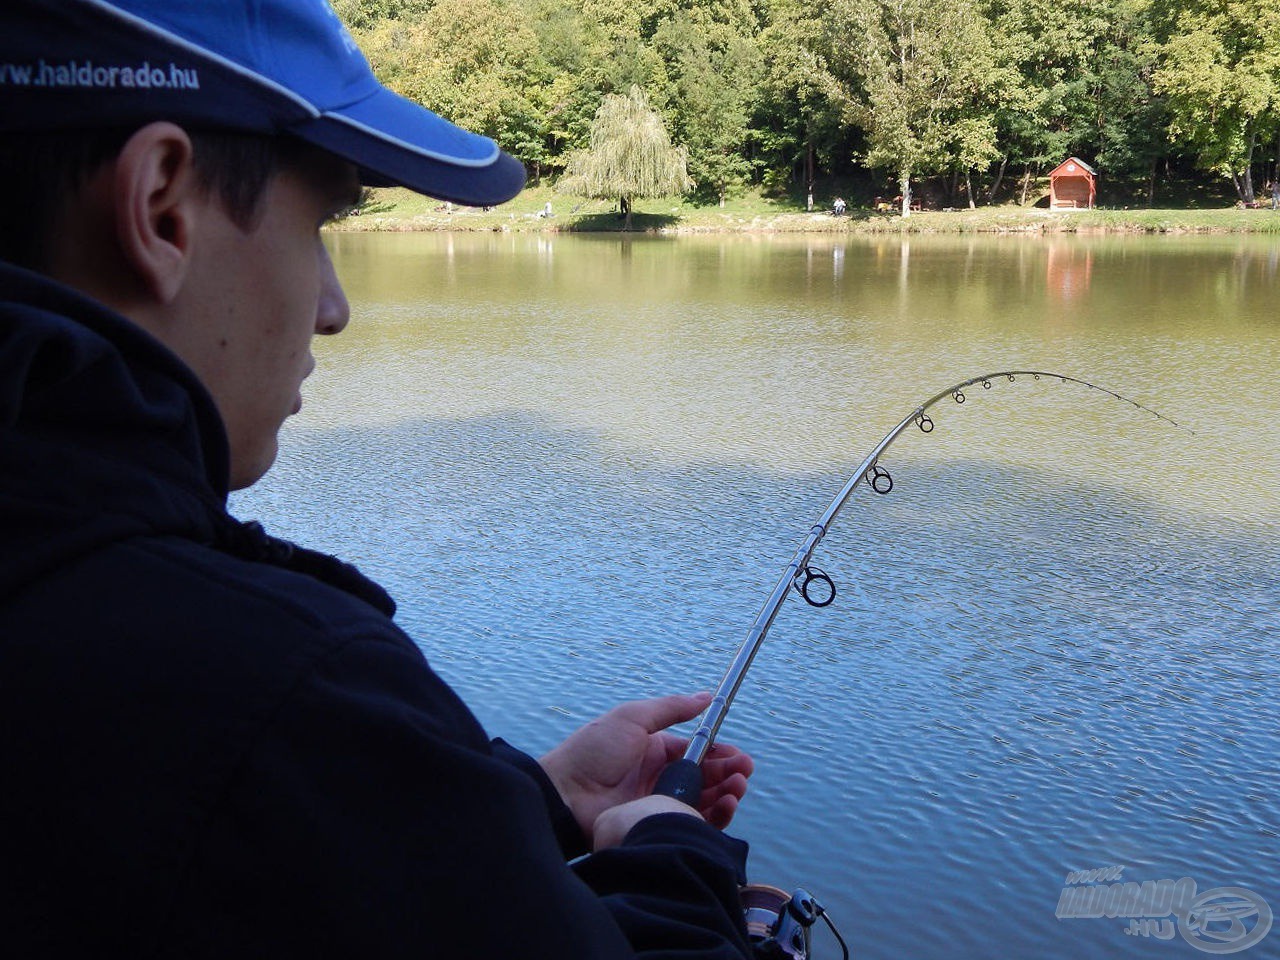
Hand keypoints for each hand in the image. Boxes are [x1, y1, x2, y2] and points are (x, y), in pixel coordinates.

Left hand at [539, 692, 752, 844]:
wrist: (564, 794)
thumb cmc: (592, 752)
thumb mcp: (632, 718)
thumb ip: (671, 708)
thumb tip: (706, 696)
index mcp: (655, 749)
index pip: (697, 752)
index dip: (720, 754)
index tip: (738, 757)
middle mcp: (660, 776)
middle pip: (705, 777)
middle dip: (729, 774)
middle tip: (743, 772)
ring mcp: (658, 803)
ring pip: (703, 800)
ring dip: (725, 794)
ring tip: (736, 788)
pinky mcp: (656, 825)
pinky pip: (691, 822)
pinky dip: (712, 816)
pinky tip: (724, 806)